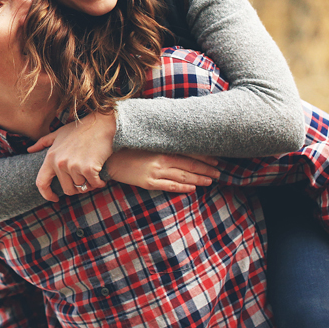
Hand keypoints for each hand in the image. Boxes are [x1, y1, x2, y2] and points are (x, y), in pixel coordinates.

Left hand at [27, 111, 115, 200]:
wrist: (100, 123)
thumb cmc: (79, 129)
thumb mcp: (58, 133)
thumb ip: (43, 143)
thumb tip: (29, 150)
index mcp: (51, 157)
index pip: (41, 183)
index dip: (47, 194)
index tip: (54, 198)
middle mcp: (60, 163)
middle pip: (67, 189)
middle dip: (77, 188)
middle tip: (84, 180)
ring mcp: (74, 166)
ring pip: (81, 187)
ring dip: (89, 184)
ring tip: (93, 173)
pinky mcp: (89, 168)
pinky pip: (94, 184)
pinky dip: (99, 183)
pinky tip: (101, 176)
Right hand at [105, 149, 220, 192]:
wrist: (109, 159)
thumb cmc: (127, 149)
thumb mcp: (146, 142)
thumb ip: (161, 142)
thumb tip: (177, 139)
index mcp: (161, 147)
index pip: (188, 152)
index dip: (204, 157)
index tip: (216, 160)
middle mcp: (161, 159)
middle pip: (189, 164)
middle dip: (206, 169)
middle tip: (219, 172)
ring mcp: (155, 172)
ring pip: (183, 176)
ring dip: (198, 179)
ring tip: (210, 181)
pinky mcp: (148, 182)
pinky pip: (169, 185)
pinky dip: (182, 187)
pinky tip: (193, 188)